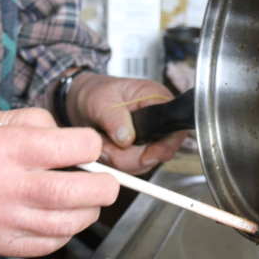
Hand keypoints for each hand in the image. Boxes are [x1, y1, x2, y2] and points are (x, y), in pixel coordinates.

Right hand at [0, 107, 118, 256]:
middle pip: (72, 193)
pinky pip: (48, 244)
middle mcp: (0, 186)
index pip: (68, 148)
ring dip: (90, 211)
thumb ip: (41, 123)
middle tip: (109, 182)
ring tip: (88, 198)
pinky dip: (67, 230)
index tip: (91, 146)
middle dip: (104, 187)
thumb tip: (81, 145)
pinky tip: (63, 215)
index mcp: (1, 148)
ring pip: (66, 223)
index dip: (90, 146)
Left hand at [67, 74, 187, 174]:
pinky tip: (105, 147)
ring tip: (103, 141)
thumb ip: (114, 119)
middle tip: (107, 147)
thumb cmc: (97, 91)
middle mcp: (157, 121)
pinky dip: (114, 162)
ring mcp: (149, 138)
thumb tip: (127, 138)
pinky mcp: (138, 150)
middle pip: (159, 153)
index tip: (145, 156)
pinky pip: (131, 166)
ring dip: (118, 159)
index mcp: (157, 100)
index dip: (164, 147)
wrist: (83, 100)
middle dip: (129, 156)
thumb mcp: (101, 100)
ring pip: (143, 163)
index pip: (175, 129)